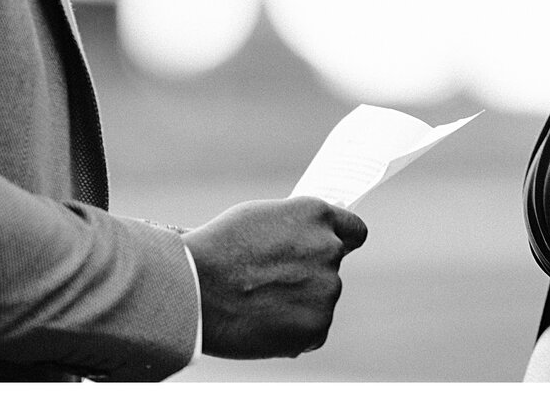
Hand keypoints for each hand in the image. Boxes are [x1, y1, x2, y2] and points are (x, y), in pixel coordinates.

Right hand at [184, 195, 368, 358]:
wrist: (195, 288)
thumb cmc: (217, 249)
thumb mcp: (261, 219)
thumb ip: (294, 228)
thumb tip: (307, 239)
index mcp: (317, 216)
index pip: (354, 230)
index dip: (341, 242)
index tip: (328, 252)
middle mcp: (330, 248)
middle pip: (331, 268)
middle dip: (309, 276)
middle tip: (273, 285)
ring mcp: (327, 289)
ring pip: (320, 300)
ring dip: (300, 304)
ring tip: (259, 304)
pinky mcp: (317, 325)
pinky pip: (312, 331)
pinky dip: (294, 332)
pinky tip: (263, 324)